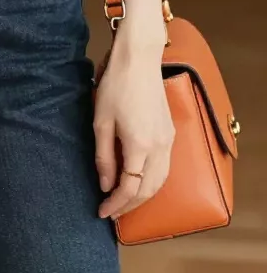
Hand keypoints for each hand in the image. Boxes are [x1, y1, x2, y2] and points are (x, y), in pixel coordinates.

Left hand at [93, 32, 174, 220]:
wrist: (139, 59)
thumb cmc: (116, 85)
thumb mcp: (101, 121)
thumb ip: (103, 156)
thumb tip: (105, 185)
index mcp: (139, 145)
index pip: (129, 188)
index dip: (115, 204)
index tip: (101, 212)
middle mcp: (159, 147)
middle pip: (148, 190)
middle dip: (129, 206)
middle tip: (111, 213)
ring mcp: (168, 141)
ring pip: (160, 182)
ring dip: (143, 197)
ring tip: (124, 203)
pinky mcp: (170, 133)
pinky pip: (165, 169)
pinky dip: (153, 183)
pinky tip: (139, 183)